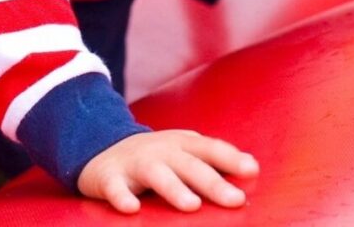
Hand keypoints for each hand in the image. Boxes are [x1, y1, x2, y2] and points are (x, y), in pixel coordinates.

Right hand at [77, 128, 258, 213]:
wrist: (100, 148)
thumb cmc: (154, 157)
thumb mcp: (182, 152)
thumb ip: (212, 159)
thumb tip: (253, 166)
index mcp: (181, 144)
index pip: (209, 148)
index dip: (230, 158)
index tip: (252, 170)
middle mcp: (160, 150)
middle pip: (189, 165)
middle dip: (213, 182)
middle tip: (235, 200)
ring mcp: (134, 162)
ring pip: (156, 174)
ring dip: (174, 188)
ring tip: (192, 205)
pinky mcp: (108, 177)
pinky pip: (114, 187)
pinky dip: (122, 197)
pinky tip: (132, 209)